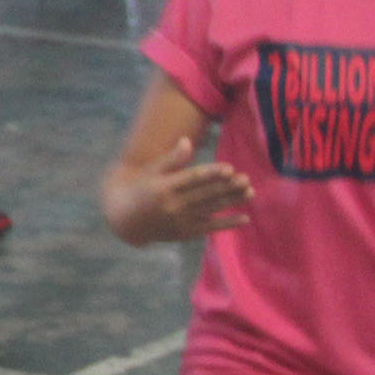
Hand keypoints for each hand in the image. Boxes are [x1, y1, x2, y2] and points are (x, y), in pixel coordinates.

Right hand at [122, 135, 253, 241]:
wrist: (124, 220)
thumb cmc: (138, 189)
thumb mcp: (149, 172)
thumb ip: (171, 159)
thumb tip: (187, 141)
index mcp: (163, 187)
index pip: (192, 179)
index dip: (211, 173)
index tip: (229, 168)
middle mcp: (173, 205)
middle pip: (205, 194)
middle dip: (227, 187)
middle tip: (246, 179)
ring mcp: (180, 221)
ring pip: (211, 209)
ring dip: (232, 201)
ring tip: (250, 193)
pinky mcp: (185, 233)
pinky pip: (209, 227)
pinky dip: (227, 224)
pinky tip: (244, 218)